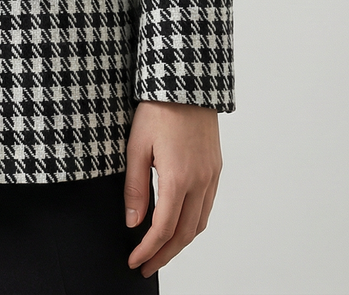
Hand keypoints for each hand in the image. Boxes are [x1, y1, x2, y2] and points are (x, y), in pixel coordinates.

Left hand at [124, 99, 221, 277]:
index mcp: (178, 178)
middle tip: (146, 266)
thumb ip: (135, 187)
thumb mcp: (136, 145)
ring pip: (199, 223)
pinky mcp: (215, 168)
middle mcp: (200, 181)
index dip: (148, 249)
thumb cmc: (158, 109)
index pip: (163, 229)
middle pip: (184, 234)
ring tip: (160, 250)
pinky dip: (192, 224)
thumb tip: (133, 222)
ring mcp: (211, 176)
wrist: (186, 83)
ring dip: (180, 243)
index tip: (134, 261)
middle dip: (164, 255)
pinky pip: (207, 206)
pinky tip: (178, 224)